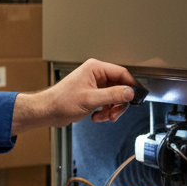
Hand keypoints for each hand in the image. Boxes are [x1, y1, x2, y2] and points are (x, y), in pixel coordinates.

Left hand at [11, 59, 140, 134]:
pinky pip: (106, 102)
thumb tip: (130, 92)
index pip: (121, 73)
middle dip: (118, 103)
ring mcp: (94, 84)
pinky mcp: (92, 94)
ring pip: (114, 96)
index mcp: (95, 68)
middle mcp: (96, 74)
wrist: (48, 111)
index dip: (131, 85)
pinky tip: (96, 116)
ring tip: (103, 116)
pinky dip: (104, 111)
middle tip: (115, 113)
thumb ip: (113, 95)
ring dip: (111, 109)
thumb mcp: (91, 99)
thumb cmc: (62, 102)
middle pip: (119, 86)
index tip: (138, 96)